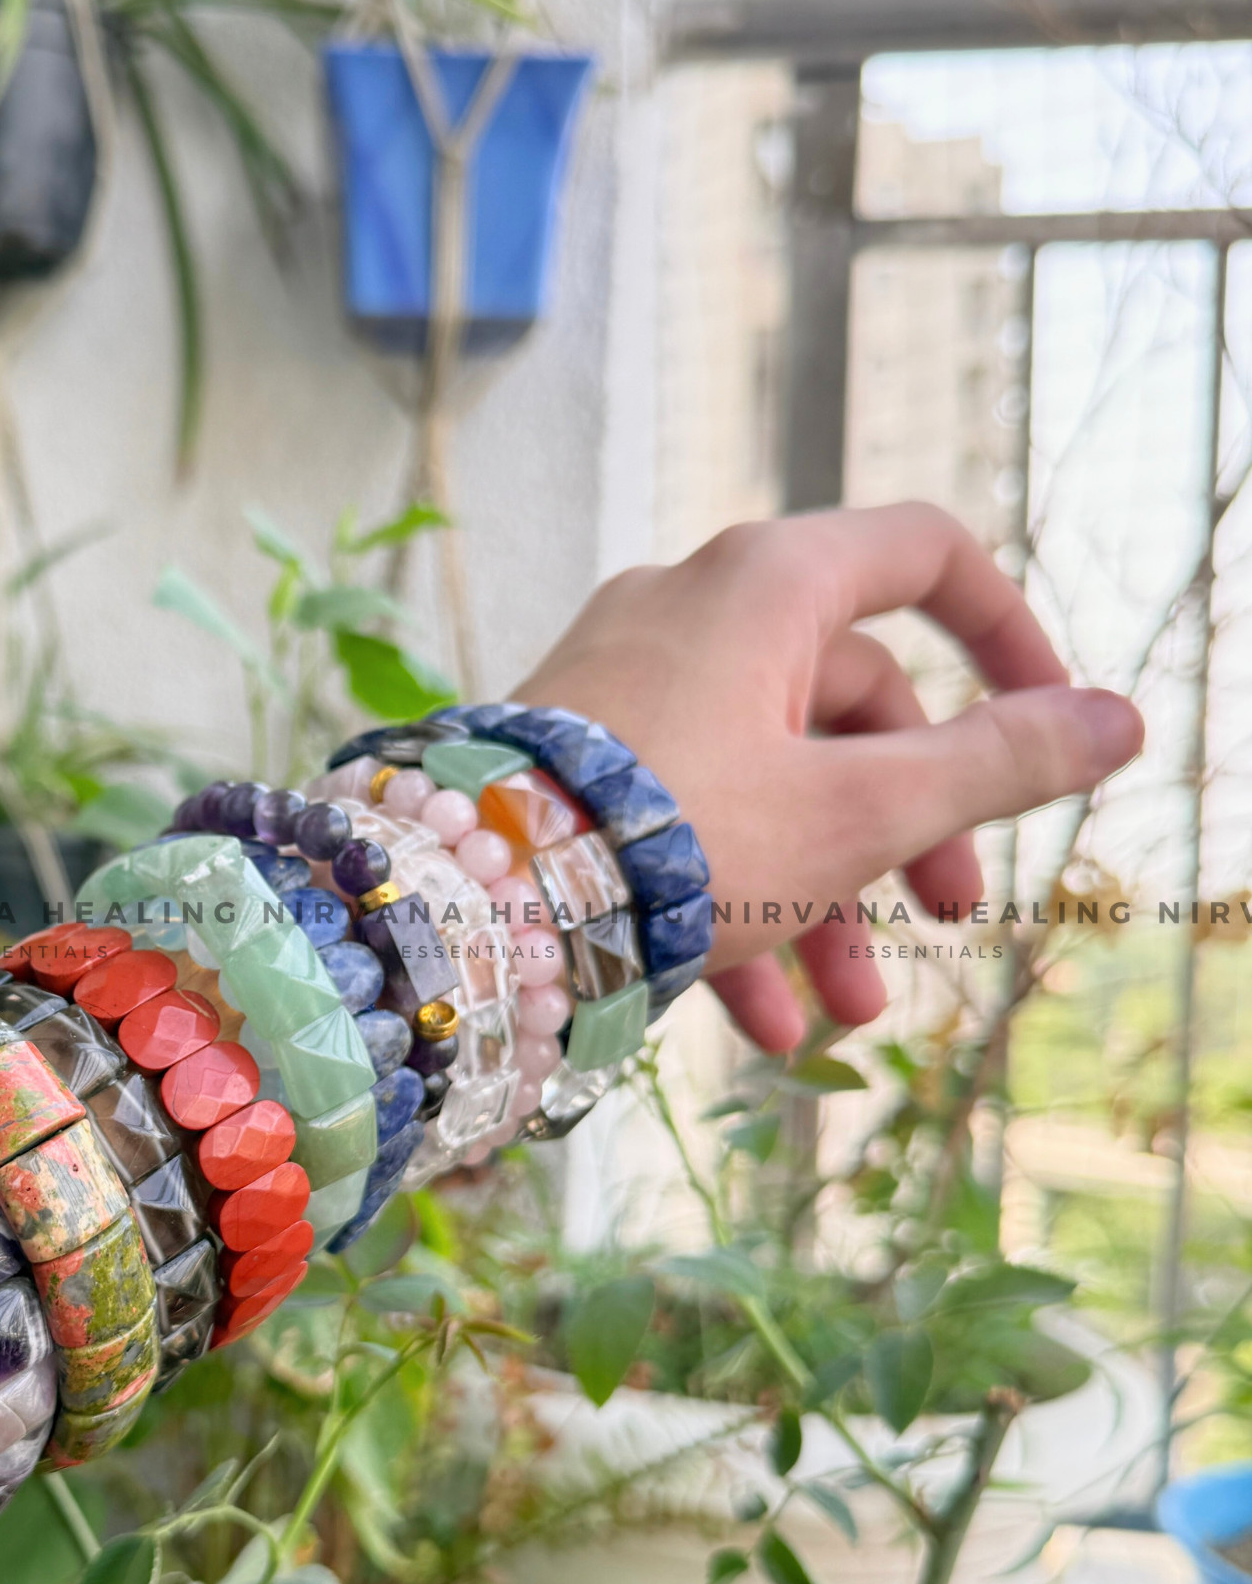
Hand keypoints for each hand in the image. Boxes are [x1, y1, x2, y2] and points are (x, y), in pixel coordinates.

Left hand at [520, 504, 1144, 1054]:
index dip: (1008, 631)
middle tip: (952, 915)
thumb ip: (995, 764)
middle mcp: (686, 611)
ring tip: (847, 1014)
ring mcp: (618, 686)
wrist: (468, 907)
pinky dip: (727, 906)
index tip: (1049, 720)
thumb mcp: (859, 811)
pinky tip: (760, 1027)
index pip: (923, 557)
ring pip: (761, 782)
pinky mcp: (567, 762)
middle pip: (846, 702)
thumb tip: (1115, 720)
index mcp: (765, 585)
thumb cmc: (672, 839)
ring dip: (820, 900)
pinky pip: (676, 820)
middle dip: (907, 826)